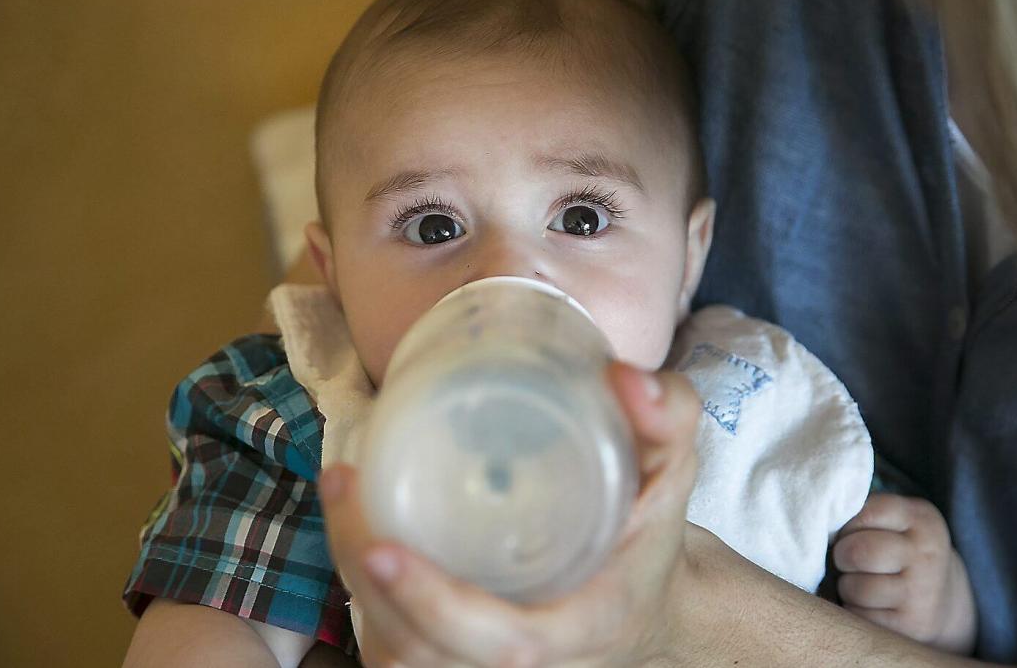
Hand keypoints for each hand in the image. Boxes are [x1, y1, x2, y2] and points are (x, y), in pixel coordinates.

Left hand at [317, 361, 700, 666]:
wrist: (650, 605)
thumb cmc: (652, 535)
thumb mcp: (675, 472)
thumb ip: (667, 418)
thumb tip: (622, 377)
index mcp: (581, 625)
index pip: (502, 644)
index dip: (436, 607)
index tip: (384, 548)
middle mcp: (532, 663)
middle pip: (423, 654)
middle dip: (367, 578)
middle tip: (342, 483)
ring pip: (400, 659)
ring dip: (355, 584)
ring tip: (340, 494)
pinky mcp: (464, 662)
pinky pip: (399, 652)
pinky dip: (367, 600)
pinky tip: (354, 531)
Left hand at [832, 493, 977, 654]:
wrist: (943, 600)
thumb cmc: (900, 553)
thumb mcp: (896, 522)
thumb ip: (862, 515)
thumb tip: (817, 525)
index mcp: (922, 519)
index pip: (867, 512)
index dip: (847, 524)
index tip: (850, 532)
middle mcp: (926, 555)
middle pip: (857, 551)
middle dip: (842, 556)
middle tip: (849, 561)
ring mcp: (922, 594)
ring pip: (854, 588)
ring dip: (846, 588)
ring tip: (861, 583)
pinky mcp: (912, 627)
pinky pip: (859, 617)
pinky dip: (854, 612)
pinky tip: (870, 606)